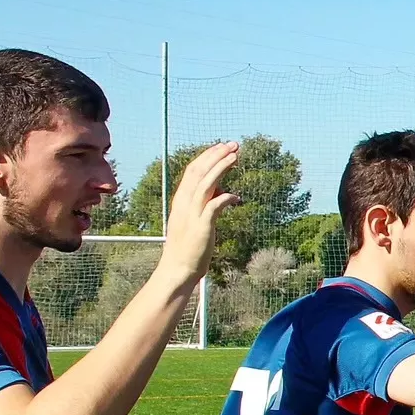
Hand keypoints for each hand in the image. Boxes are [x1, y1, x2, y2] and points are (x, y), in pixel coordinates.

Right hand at [160, 142, 241, 284]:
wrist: (177, 269)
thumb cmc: (188, 247)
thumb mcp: (197, 220)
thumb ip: (208, 204)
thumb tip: (224, 192)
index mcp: (181, 200)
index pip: (193, 170)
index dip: (208, 156)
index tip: (223, 147)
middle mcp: (185, 203)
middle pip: (199, 172)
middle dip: (216, 156)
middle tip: (234, 145)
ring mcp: (192, 214)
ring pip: (205, 184)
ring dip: (221, 168)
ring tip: (235, 157)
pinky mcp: (201, 227)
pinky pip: (213, 207)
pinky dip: (225, 198)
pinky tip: (236, 197)